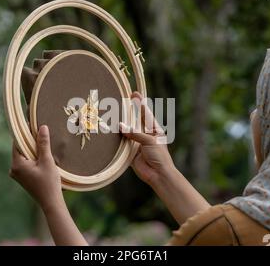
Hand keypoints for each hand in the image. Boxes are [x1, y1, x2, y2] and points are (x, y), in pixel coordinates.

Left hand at [9, 125, 61, 208]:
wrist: (50, 202)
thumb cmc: (49, 182)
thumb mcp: (47, 161)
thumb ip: (43, 143)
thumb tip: (42, 127)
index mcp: (16, 164)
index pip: (17, 143)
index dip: (24, 133)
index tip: (31, 124)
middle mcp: (13, 169)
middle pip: (20, 149)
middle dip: (30, 141)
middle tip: (40, 132)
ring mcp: (17, 174)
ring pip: (24, 156)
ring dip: (32, 150)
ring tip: (43, 144)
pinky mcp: (22, 178)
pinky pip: (26, 163)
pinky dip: (33, 158)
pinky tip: (42, 156)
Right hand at [121, 92, 209, 223]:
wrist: (157, 174)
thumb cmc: (159, 156)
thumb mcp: (149, 140)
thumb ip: (135, 133)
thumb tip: (120, 125)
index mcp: (153, 129)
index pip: (145, 113)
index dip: (140, 103)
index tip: (134, 93)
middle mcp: (145, 134)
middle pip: (134, 120)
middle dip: (128, 111)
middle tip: (120, 100)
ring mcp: (137, 142)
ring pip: (127, 131)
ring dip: (120, 124)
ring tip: (112, 113)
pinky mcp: (130, 151)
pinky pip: (121, 143)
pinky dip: (116, 138)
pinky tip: (110, 130)